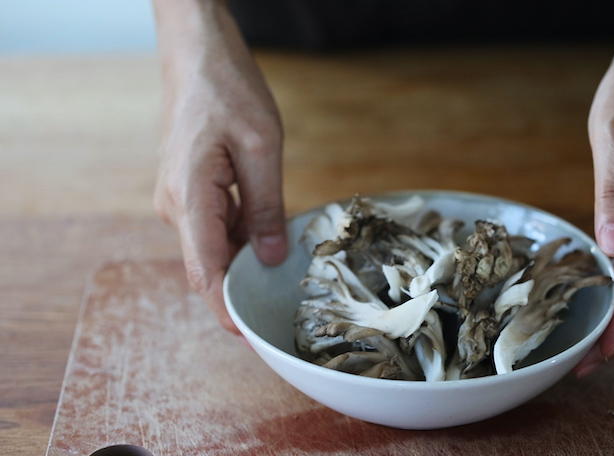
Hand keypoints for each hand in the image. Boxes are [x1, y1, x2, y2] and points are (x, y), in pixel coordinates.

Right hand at [152, 1, 287, 333]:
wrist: (196, 55)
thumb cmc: (227, 91)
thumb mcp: (261, 148)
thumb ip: (265, 207)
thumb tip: (270, 257)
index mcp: (189, 198)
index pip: (205, 271)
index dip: (225, 308)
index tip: (248, 335)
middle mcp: (175, 206)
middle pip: (209, 264)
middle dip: (241, 287)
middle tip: (282, 305)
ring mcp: (178, 199)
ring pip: (214, 246)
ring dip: (245, 258)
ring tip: (283, 264)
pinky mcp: (188, 190)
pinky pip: (214, 226)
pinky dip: (241, 236)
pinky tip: (268, 233)